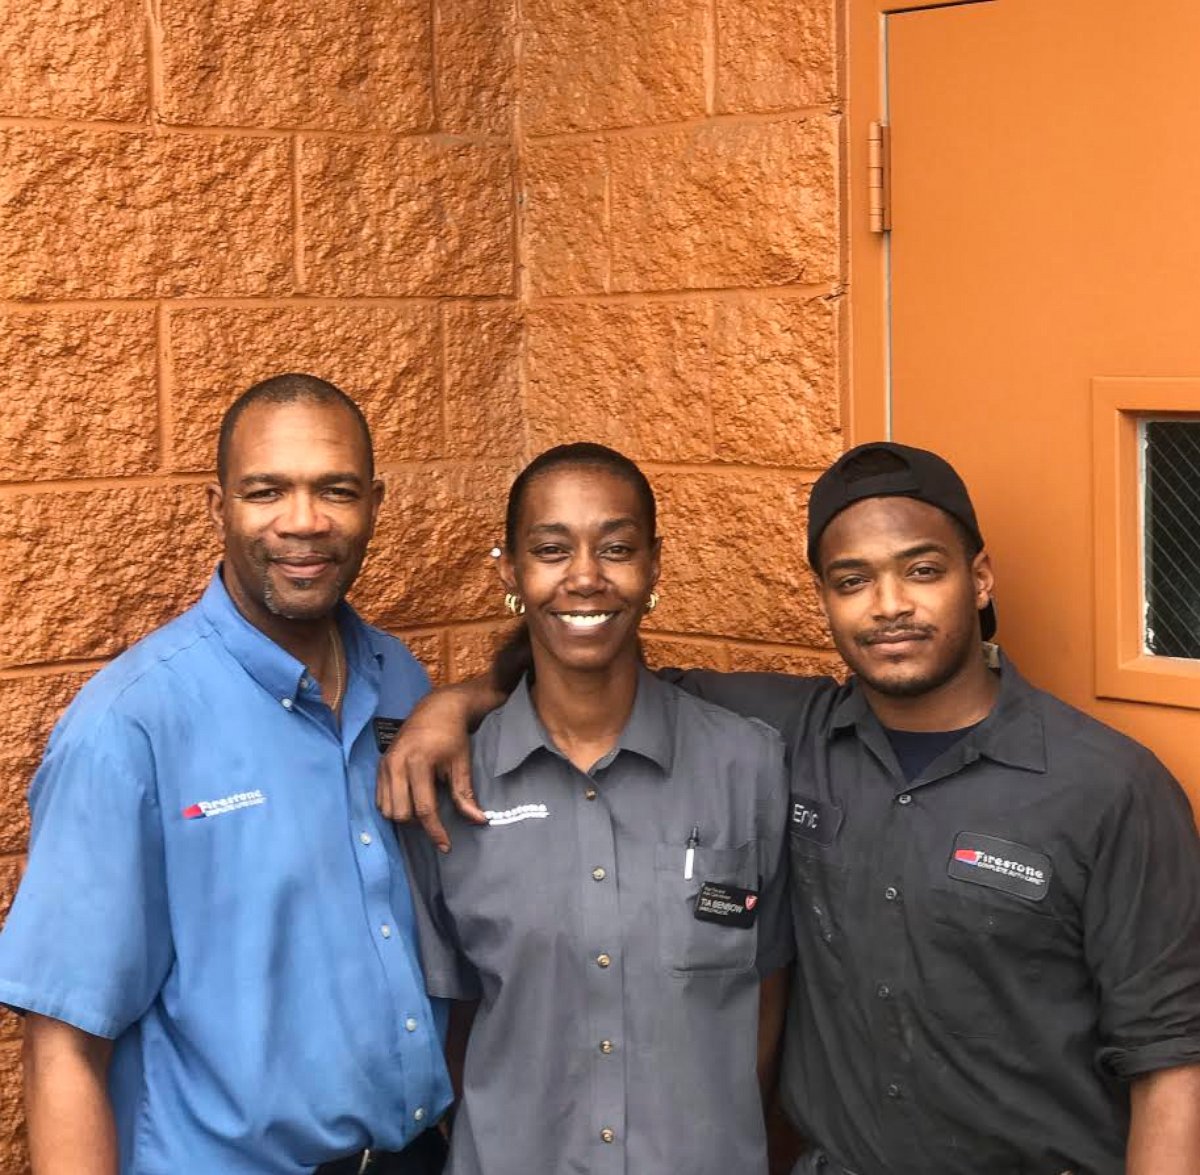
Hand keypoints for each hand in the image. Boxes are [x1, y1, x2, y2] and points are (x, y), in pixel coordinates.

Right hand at [376, 683, 490, 851]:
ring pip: (387, 809)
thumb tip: (479, 821)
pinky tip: (409, 801)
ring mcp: (384, 765)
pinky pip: (380, 799)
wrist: (436, 709)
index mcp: (418, 763)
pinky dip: (394, 806)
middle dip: (418, 824)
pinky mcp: (380, 765)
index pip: (424, 809)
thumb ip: (465, 795)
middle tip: (435, 821)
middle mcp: (396, 765)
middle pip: (401, 813)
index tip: (446, 846)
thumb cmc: (452, 736)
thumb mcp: (461, 764)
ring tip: (422, 809)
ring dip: (404, 816)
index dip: (435, 831)